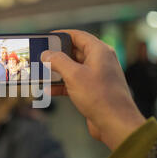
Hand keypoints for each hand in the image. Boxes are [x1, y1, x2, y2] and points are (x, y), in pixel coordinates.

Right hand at [41, 30, 145, 150]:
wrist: (115, 123)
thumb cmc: (99, 97)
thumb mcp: (74, 75)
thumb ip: (58, 61)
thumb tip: (46, 54)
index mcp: (99, 51)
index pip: (78, 36)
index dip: (62, 35)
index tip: (48, 37)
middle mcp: (100, 61)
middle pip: (75, 52)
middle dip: (57, 56)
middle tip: (42, 57)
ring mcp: (97, 76)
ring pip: (73, 68)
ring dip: (58, 72)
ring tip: (42, 74)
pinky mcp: (94, 90)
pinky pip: (75, 82)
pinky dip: (63, 85)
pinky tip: (50, 90)